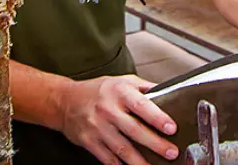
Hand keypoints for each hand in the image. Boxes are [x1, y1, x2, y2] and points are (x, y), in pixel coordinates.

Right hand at [59, 75, 178, 164]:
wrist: (65, 101)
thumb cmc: (98, 90)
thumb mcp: (122, 81)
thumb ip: (144, 87)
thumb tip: (169, 92)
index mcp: (119, 92)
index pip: (142, 105)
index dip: (158, 117)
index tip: (171, 128)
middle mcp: (108, 110)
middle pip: (135, 130)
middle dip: (155, 143)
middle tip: (171, 152)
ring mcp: (98, 127)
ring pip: (122, 148)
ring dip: (139, 161)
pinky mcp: (89, 141)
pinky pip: (107, 158)